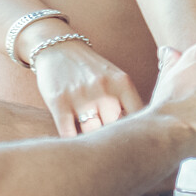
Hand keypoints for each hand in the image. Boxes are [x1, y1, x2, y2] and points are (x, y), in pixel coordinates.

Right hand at [30, 39, 144, 138]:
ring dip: (91, 141)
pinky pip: (69, 133)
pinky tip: (73, 143)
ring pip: (92, 133)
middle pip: (115, 129)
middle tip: (109, 148)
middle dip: (112, 138)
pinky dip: (72, 141)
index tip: (133, 141)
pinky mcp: (59, 102)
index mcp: (122, 83)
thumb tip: (138, 136)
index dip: (136, 132)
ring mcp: (81, 96)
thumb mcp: (115, 79)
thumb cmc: (90, 70)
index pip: (138, 117)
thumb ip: (127, 104)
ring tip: (91, 147)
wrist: (57, 48)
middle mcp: (104, 89)